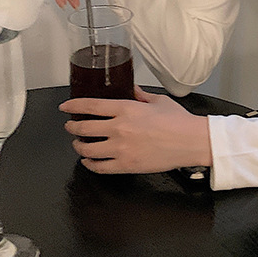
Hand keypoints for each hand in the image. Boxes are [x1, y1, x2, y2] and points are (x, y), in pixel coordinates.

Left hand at [60, 86, 211, 173]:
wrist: (192, 141)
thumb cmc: (180, 122)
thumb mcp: (159, 101)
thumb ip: (141, 95)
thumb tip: (132, 89)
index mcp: (127, 109)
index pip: (90, 106)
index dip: (74, 106)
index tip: (66, 107)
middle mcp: (120, 128)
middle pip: (83, 128)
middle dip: (72, 127)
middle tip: (70, 127)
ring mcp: (121, 148)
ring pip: (87, 149)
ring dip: (78, 146)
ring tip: (78, 144)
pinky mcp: (126, 165)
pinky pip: (99, 167)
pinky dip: (90, 163)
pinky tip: (88, 160)